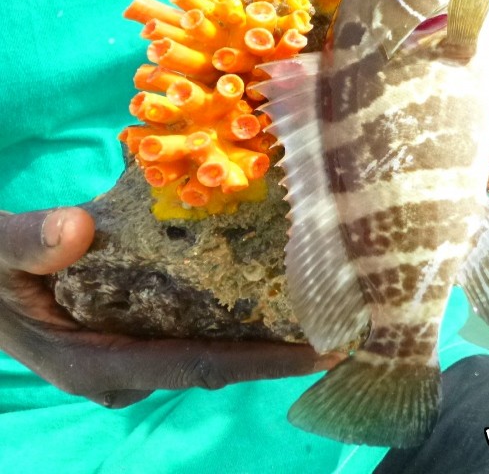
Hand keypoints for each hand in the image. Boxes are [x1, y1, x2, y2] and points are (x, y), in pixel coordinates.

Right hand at [0, 207, 340, 407]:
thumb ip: (25, 242)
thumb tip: (75, 230)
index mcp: (94, 363)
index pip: (195, 367)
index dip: (261, 362)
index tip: (320, 354)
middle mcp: (123, 370)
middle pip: (217, 363)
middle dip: (280, 350)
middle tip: (344, 324)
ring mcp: (131, 353)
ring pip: (208, 347)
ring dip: (263, 331)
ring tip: (322, 301)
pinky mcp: (134, 331)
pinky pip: (193, 327)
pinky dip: (233, 310)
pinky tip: (269, 281)